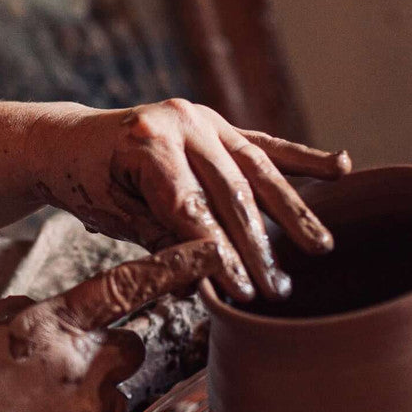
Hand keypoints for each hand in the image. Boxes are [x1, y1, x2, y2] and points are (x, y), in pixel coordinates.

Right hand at [0, 240, 228, 411]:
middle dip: (110, 354)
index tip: (213, 252)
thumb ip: (14, 308)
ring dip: (89, 404)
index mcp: (50, 325)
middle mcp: (81, 366)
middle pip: (131, 346)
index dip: (173, 266)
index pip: (125, 286)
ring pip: (115, 398)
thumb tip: (44, 309)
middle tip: (65, 374)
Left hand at [25, 99, 350, 301]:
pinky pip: (263, 145)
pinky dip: (301, 158)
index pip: (193, 208)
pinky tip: (341, 168)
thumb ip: (162, 243)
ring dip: (292, 210)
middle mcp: (180, 121)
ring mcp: (202, 118)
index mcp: (147, 142)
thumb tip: (206, 285)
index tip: (245, 292)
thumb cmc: (88, 185)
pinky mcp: (218, 123)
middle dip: (257, 246)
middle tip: (280, 290)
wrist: (71, 141)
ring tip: (320, 247)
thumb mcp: (114, 217)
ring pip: (256, 169)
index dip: (220, 253)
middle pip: (230, 193)